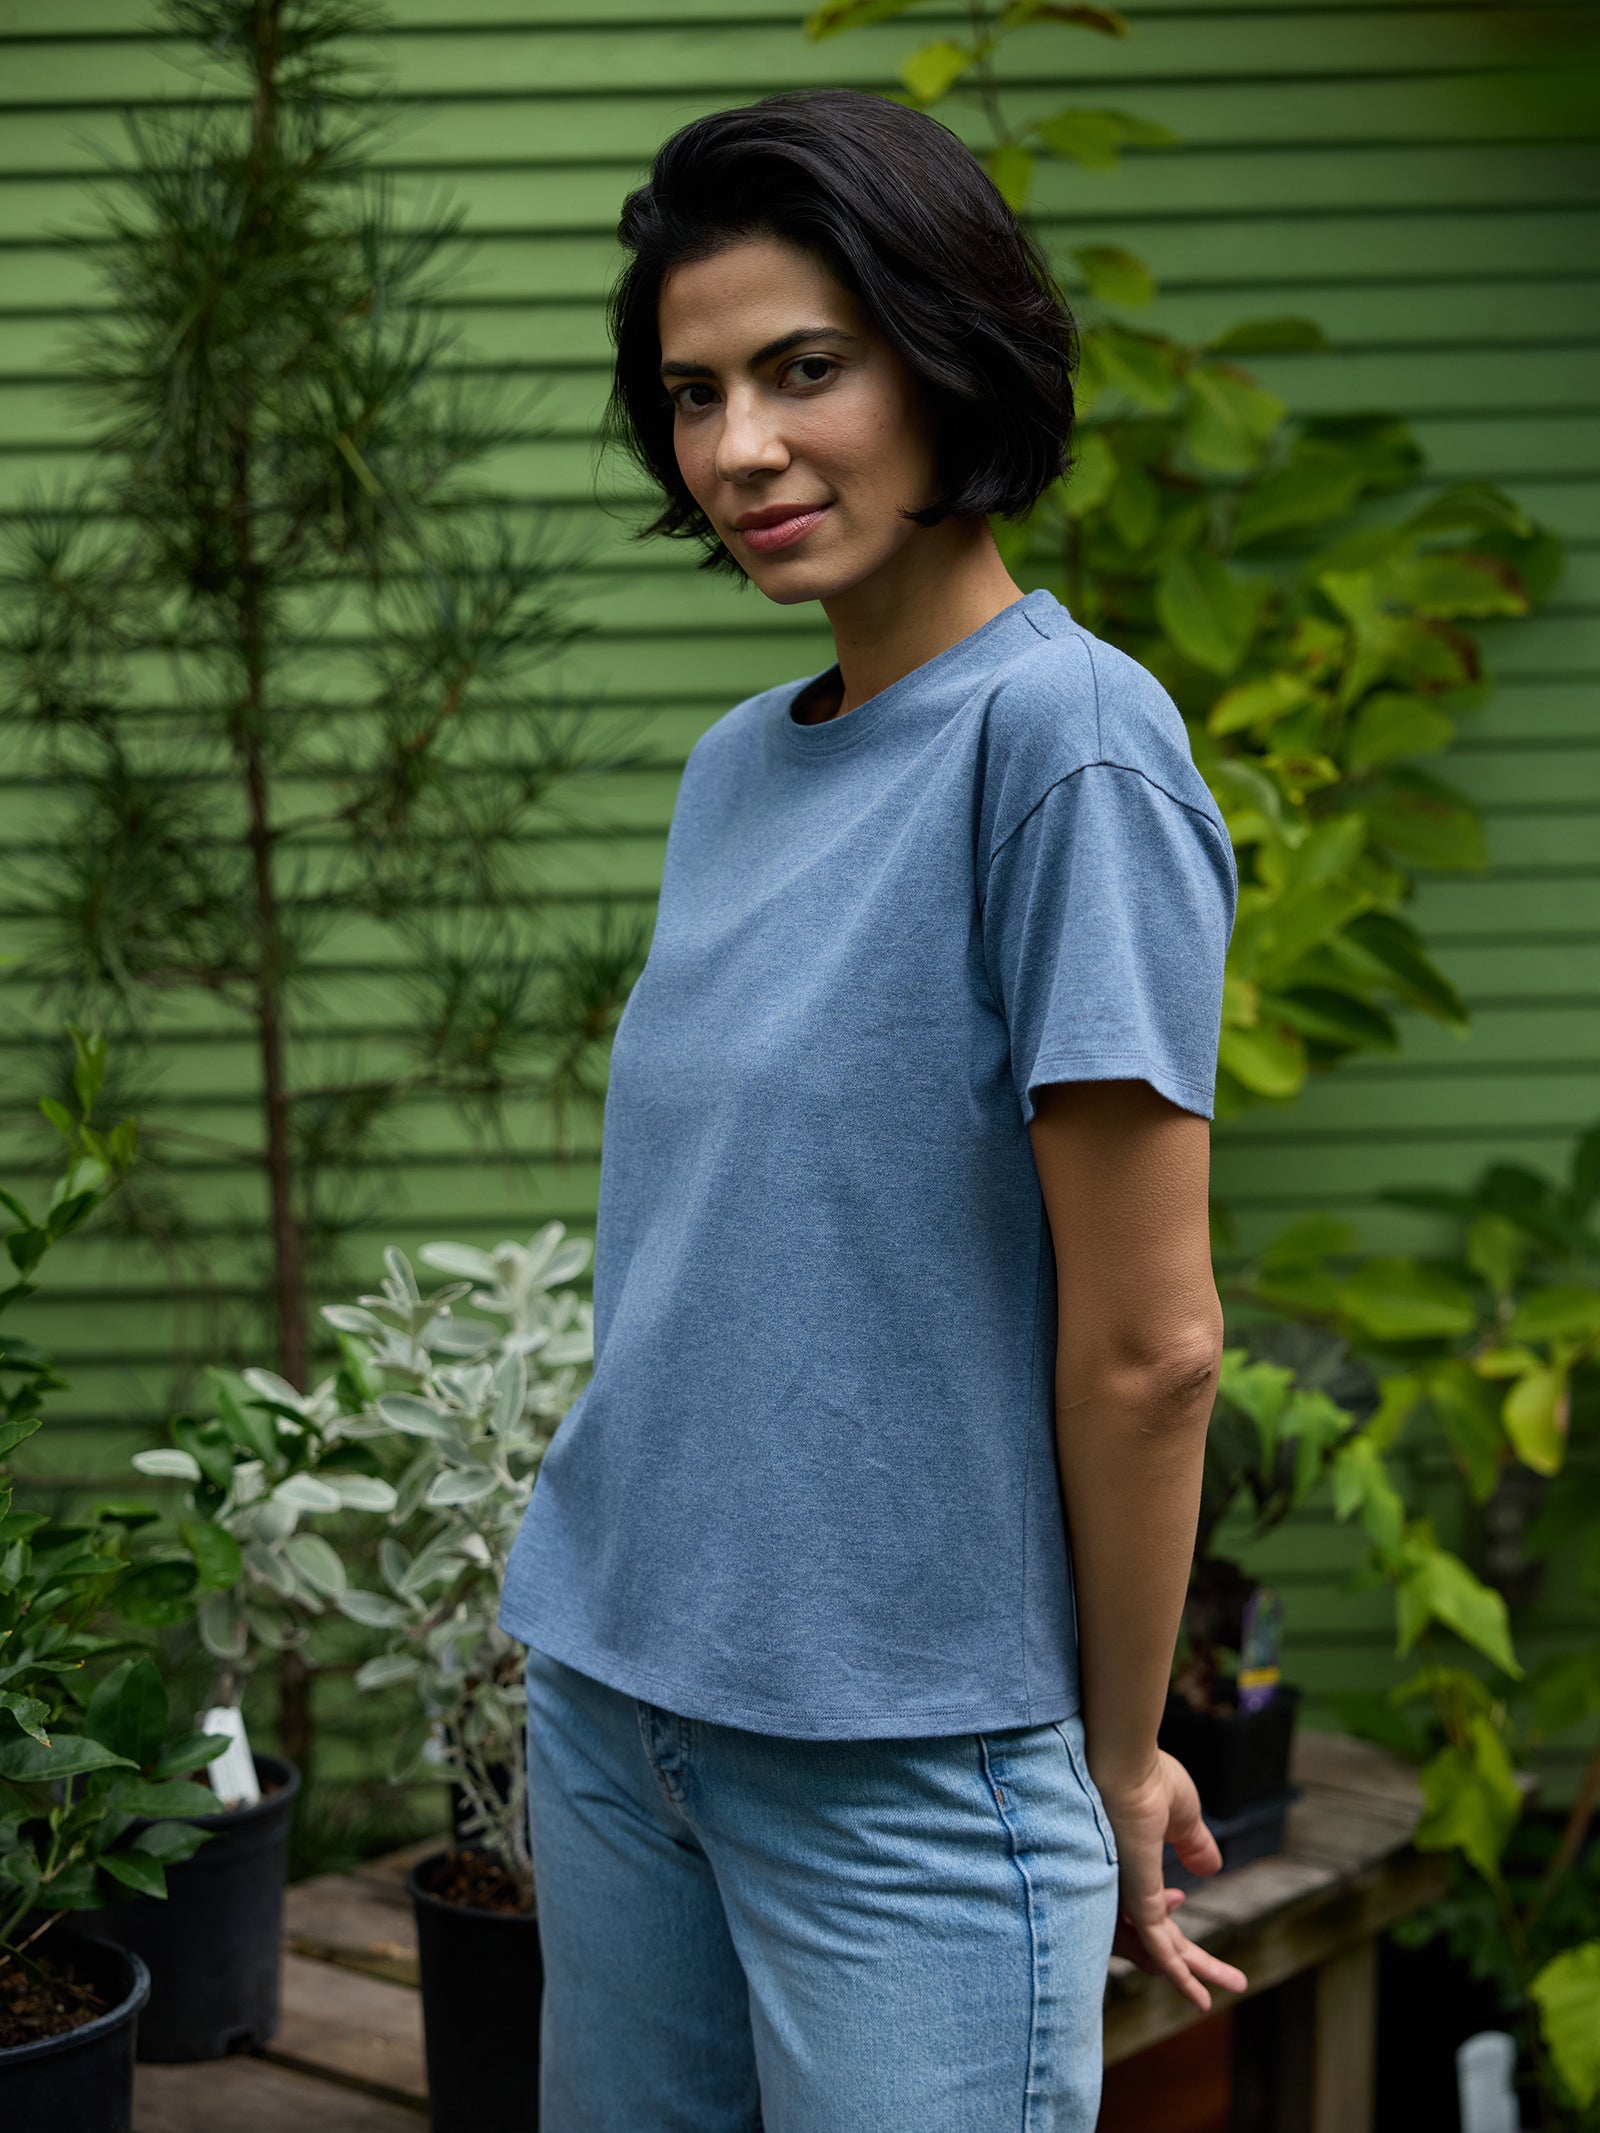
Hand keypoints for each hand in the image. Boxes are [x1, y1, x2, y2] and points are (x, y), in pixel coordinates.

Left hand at [1097, 1747, 1248, 2012]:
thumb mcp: (1183, 1817)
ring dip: (1188, 1977)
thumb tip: (1211, 1868)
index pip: (1149, 1907)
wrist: (1127, 1761)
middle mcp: (1120, 1888)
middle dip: (1187, 1964)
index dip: (1170, 1912)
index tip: (1185, 1901)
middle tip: (1226, 1982)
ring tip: (1211, 1998)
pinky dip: (1177, 1974)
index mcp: (1130, 1866)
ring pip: (1156, 1952)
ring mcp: (1125, 1896)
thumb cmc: (1148, 1777)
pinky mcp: (1135, 1900)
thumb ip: (1194, 1845)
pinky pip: (1156, 1947)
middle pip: (1155, 1939)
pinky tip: (1198, 1996)